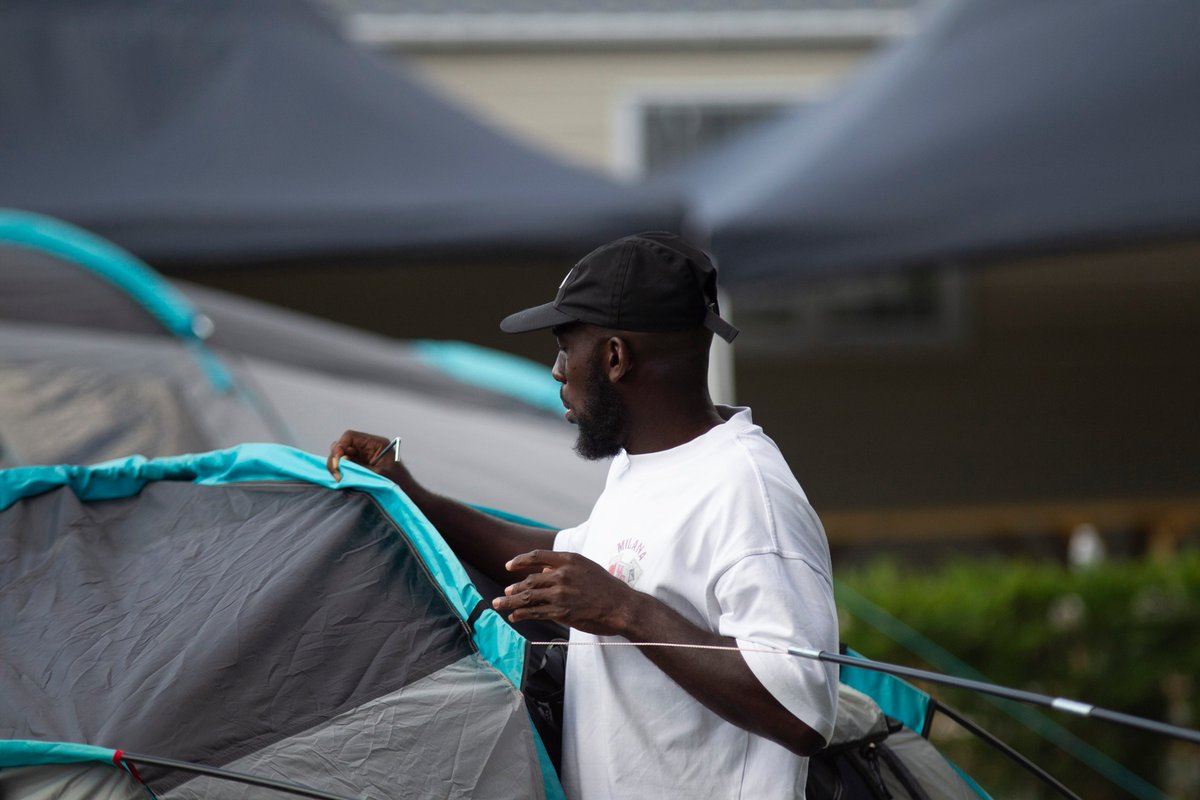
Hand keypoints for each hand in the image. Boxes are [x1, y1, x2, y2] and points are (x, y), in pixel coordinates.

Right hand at [326, 430, 399, 481]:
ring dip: (337, 466)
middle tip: (336, 474)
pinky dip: (341, 471)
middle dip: (335, 458)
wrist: (407, 494)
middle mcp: (368, 447)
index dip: (339, 446)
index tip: (337, 462)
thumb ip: (359, 466)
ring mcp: (363, 456)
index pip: (350, 436)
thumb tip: (341, 462)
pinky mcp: (360, 466)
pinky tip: (341, 480)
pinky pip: (345, 465)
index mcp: (376, 443)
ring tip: (339, 478)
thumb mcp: (378, 473)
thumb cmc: (398, 483)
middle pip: (343, 445)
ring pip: (341, 455)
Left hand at [492, 550, 640, 636]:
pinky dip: (521, 614)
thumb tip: (544, 570)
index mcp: (569, 560)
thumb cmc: (607, 588)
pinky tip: (514, 616)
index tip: (509, 566)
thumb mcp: (587, 568)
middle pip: (529, 580)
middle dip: (514, 588)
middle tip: (505, 593)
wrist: (622, 606)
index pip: (537, 556)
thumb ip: (565, 567)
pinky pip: (535, 612)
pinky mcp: (560, 611)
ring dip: (510, 601)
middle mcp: (562, 574)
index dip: (520, 561)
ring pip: (528, 596)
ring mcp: (560, 593)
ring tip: (499, 604)